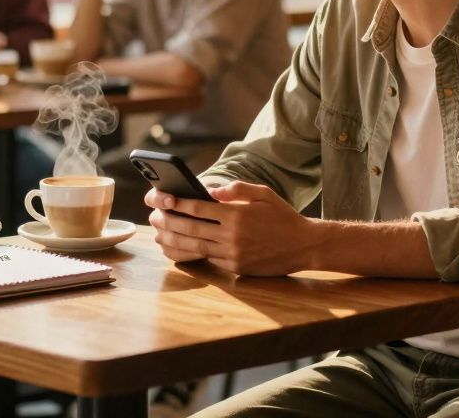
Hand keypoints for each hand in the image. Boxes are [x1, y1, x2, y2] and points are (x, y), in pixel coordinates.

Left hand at [144, 182, 317, 275]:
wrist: (304, 246)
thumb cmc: (283, 216)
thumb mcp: (264, 194)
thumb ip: (236, 189)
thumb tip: (211, 189)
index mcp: (237, 215)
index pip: (199, 208)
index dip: (178, 203)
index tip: (164, 198)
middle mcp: (232, 236)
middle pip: (191, 229)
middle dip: (169, 222)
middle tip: (154, 217)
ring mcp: (233, 254)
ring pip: (195, 247)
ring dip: (174, 241)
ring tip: (159, 235)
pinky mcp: (236, 268)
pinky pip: (209, 259)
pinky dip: (192, 253)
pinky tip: (179, 248)